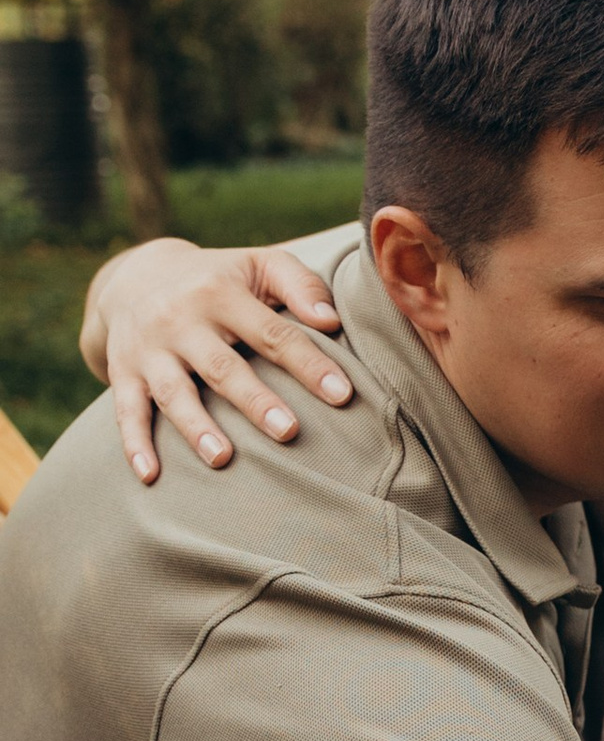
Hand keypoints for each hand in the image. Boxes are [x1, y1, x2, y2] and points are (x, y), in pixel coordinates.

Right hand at [84, 238, 350, 482]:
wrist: (135, 276)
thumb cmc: (219, 278)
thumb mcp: (259, 264)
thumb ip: (300, 285)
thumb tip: (330, 322)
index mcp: (221, 293)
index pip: (271, 332)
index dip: (307, 364)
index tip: (342, 395)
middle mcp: (181, 320)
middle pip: (222, 366)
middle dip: (255, 401)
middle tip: (289, 432)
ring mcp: (149, 350)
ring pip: (174, 392)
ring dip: (196, 427)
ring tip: (222, 458)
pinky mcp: (123, 372)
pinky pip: (125, 411)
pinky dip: (134, 444)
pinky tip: (151, 476)